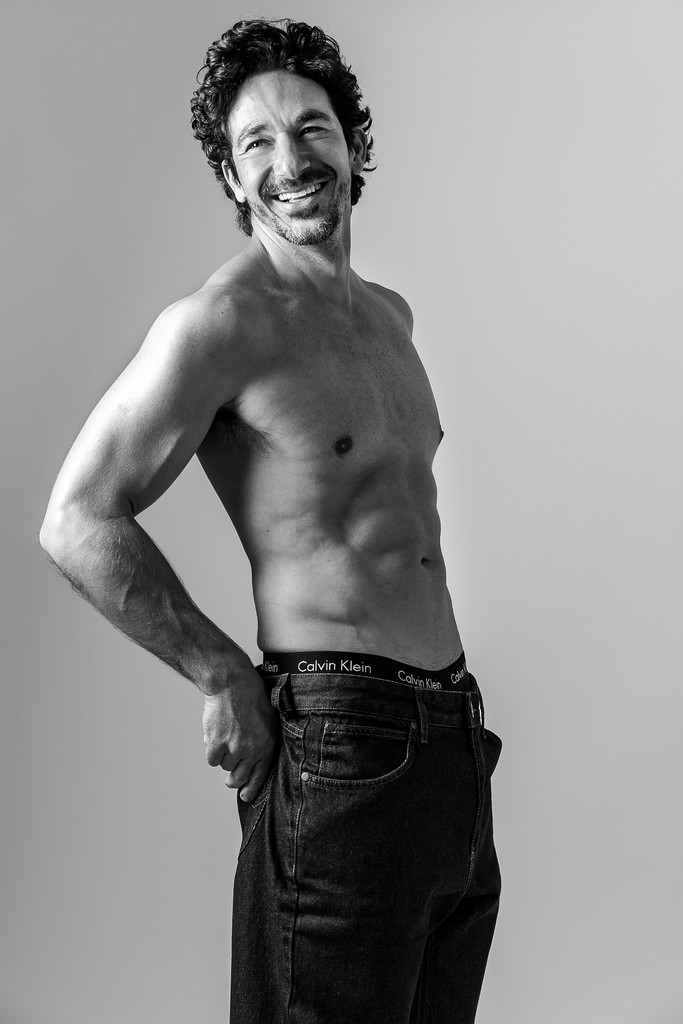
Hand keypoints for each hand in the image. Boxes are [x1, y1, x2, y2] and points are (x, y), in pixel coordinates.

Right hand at [202, 663, 278, 802]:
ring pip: (224, 767)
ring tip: (226, 736)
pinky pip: (212, 760)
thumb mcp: (269, 721)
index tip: (246, 796)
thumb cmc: (251, 698)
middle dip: (234, 778)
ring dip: (223, 756)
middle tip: (230, 774)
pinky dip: (212, 750)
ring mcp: (233, 748)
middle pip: (239, 777)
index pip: (260, 776)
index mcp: (267, 745)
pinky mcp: (216, 744)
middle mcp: (251, 750)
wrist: (233, 684)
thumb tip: (256, 762)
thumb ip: (264, 743)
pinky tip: (216, 735)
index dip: (251, 789)